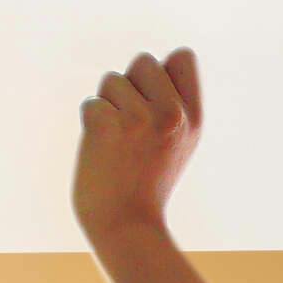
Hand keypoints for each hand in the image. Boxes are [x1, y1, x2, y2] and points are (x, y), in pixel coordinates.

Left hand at [73, 48, 206, 234]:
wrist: (126, 226)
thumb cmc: (146, 185)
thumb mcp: (176, 144)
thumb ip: (171, 104)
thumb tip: (148, 64)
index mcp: (193, 118)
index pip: (183, 57)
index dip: (162, 71)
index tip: (153, 100)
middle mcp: (172, 114)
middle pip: (143, 61)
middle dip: (129, 86)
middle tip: (130, 127)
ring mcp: (140, 119)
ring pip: (111, 80)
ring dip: (106, 106)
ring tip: (117, 143)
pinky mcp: (108, 125)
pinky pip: (91, 103)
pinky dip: (90, 123)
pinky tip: (102, 151)